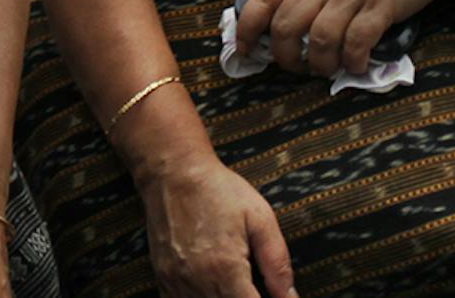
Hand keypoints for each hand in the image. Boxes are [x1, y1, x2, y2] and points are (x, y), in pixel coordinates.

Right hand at [138, 156, 293, 297]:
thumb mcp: (259, 218)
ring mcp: (176, 279)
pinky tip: (214, 292)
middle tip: (254, 288)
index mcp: (225, 268)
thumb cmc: (217, 189)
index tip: (273, 297)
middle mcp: (198, 280)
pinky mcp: (163, 275)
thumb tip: (291, 297)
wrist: (171, 169)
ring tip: (236, 289)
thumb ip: (278, 263)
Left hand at [234, 0, 454, 77]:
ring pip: (320, 37)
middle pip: (287, 23)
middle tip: (293, 67)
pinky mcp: (379, 7)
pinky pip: (357, 41)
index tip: (243, 48)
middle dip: (284, 54)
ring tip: (325, 70)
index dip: (248, 25)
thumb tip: (283, 18)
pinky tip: (353, 66)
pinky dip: (351, 61)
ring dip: (319, 63)